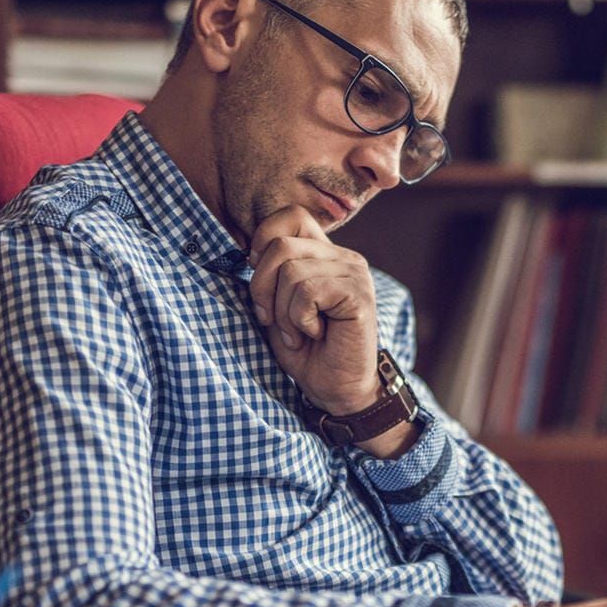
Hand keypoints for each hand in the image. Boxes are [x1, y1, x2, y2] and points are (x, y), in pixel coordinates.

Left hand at [247, 205, 379, 413]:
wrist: (337, 390)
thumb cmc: (307, 350)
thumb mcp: (277, 305)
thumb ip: (270, 273)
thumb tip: (247, 252)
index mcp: (326, 254)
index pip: (291, 216)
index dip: (264, 241)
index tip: (263, 283)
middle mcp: (345, 257)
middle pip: (280, 245)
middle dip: (262, 288)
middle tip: (273, 321)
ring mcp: (355, 274)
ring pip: (291, 270)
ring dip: (282, 312)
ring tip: (298, 332)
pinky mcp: (359, 295)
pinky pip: (307, 291)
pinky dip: (299, 319)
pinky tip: (314, 334)